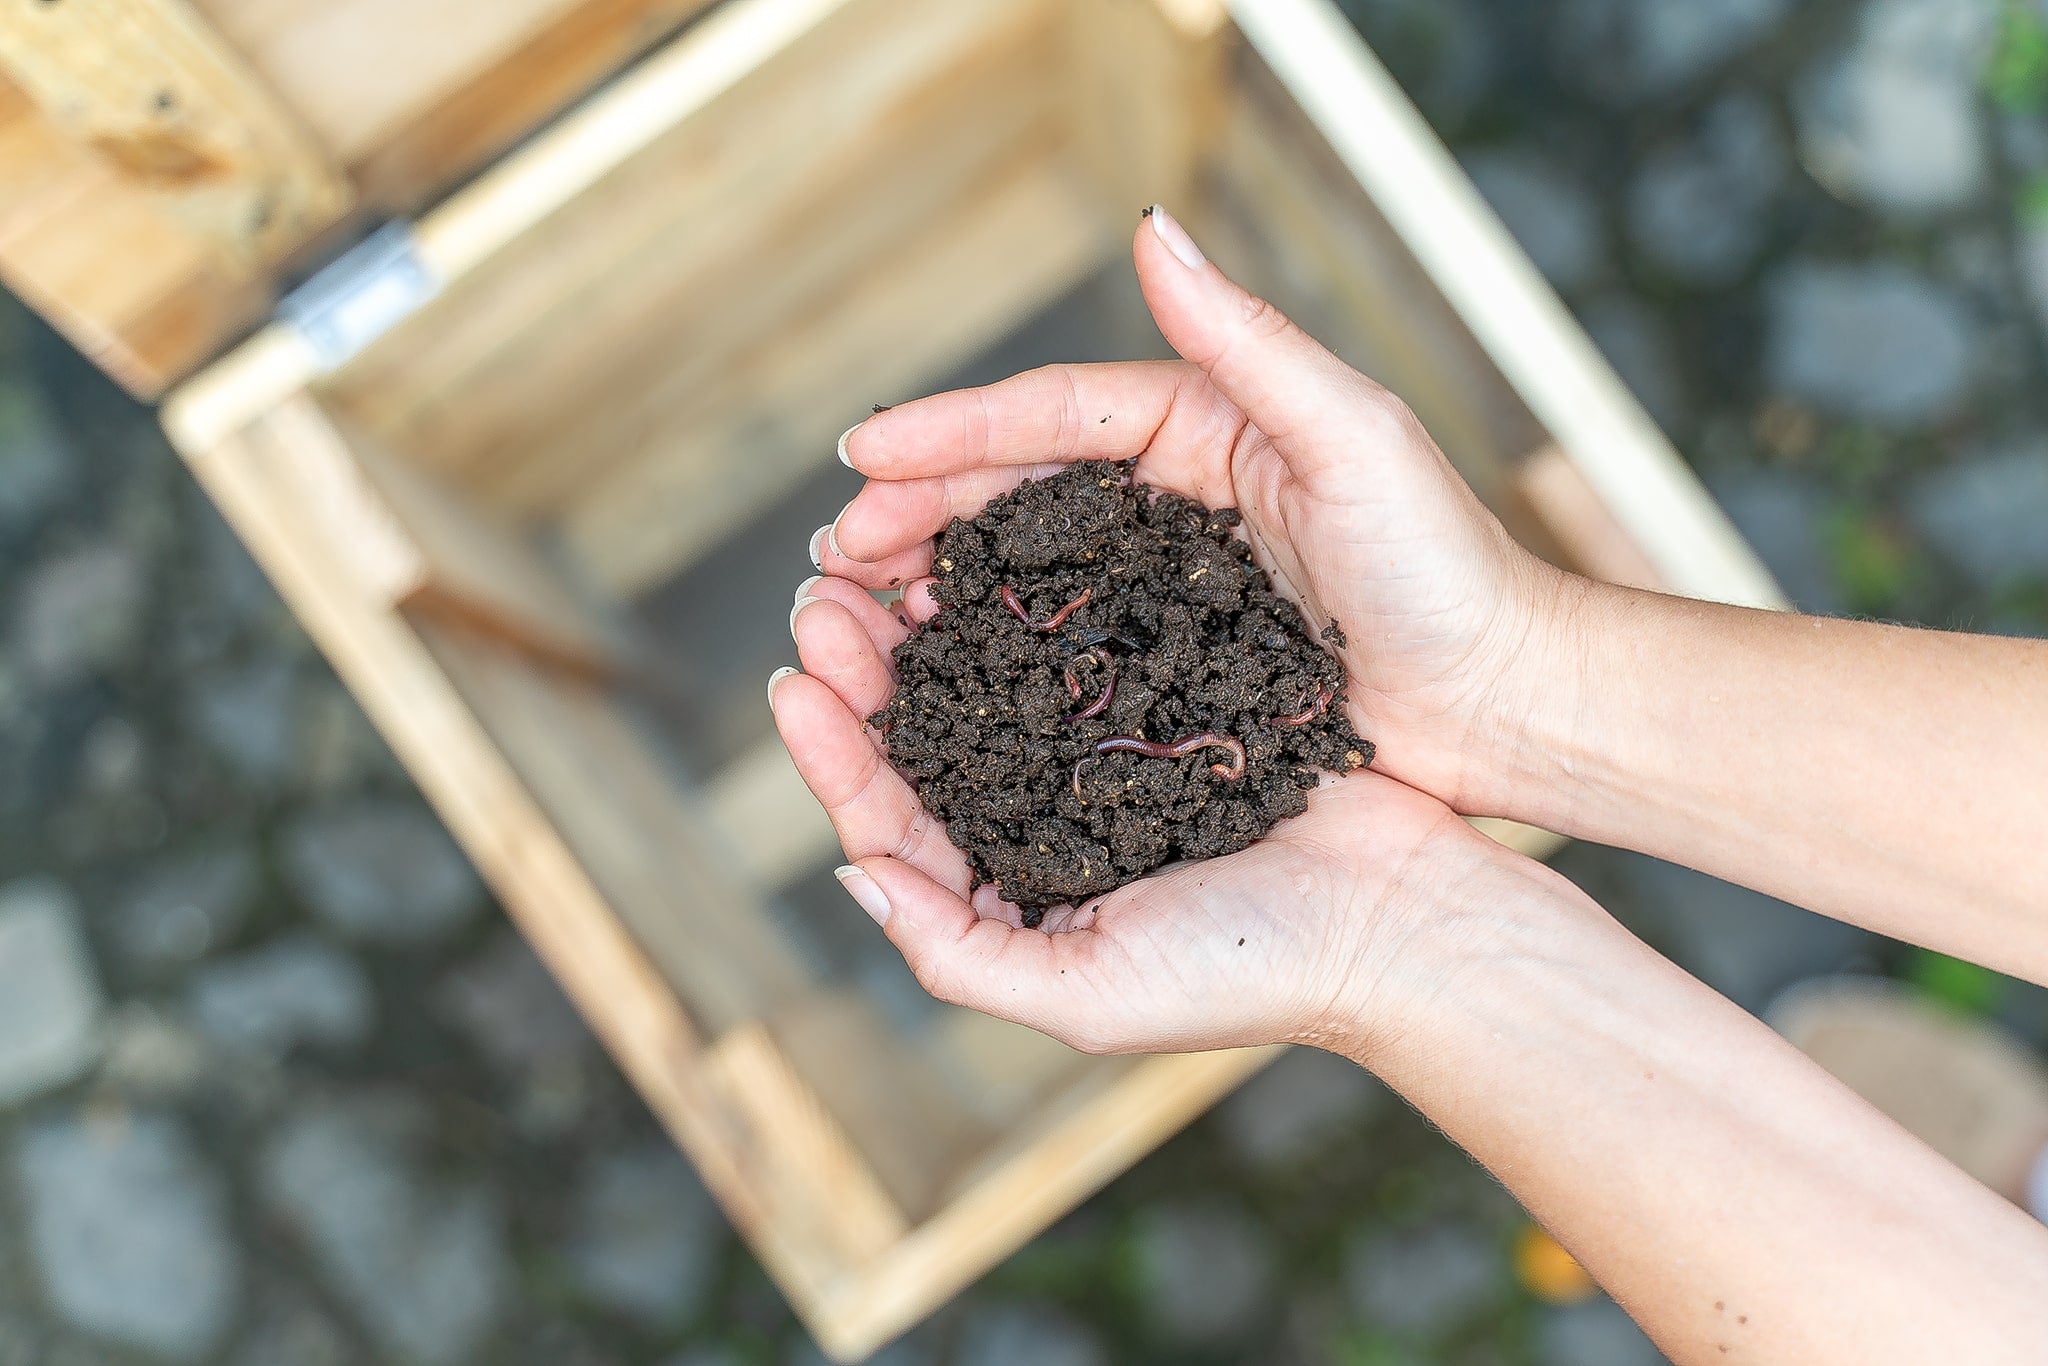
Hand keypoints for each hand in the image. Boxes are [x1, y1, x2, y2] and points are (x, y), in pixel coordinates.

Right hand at [769, 205, 1564, 1053]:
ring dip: (938, 579)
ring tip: (860, 607)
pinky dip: (995, 647)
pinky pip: (1064, 641)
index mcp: (1207, 427)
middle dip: (917, 508)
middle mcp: (1178, 494)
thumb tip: (1153, 232)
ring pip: (1027, 567)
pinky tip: (939, 666)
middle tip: (834, 552)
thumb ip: (1247, 338)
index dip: (952, 432)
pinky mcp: (1176, 661)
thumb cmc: (1447, 568)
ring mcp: (1171, 581)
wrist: (1507, 702)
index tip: (860, 453)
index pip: (1055, 417)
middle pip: (1019, 490)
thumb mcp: (1352, 436)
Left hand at [771, 577, 1498, 1053]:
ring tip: (877, 563)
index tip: (793, 682)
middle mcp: (1047, 823)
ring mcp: (1104, 757)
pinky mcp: (1166, 700)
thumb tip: (852, 877)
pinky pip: (1071, 645)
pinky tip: (986, 557)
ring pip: (986, 679)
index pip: (892, 820)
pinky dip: (1020, 604)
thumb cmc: (1251, 974)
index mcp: (1014, 897)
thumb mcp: (1087, 997)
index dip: (834, 754)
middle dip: (862, 668)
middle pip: (926, 737)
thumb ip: (959, 953)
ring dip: (925, 624)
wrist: (1403, 920)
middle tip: (820, 594)